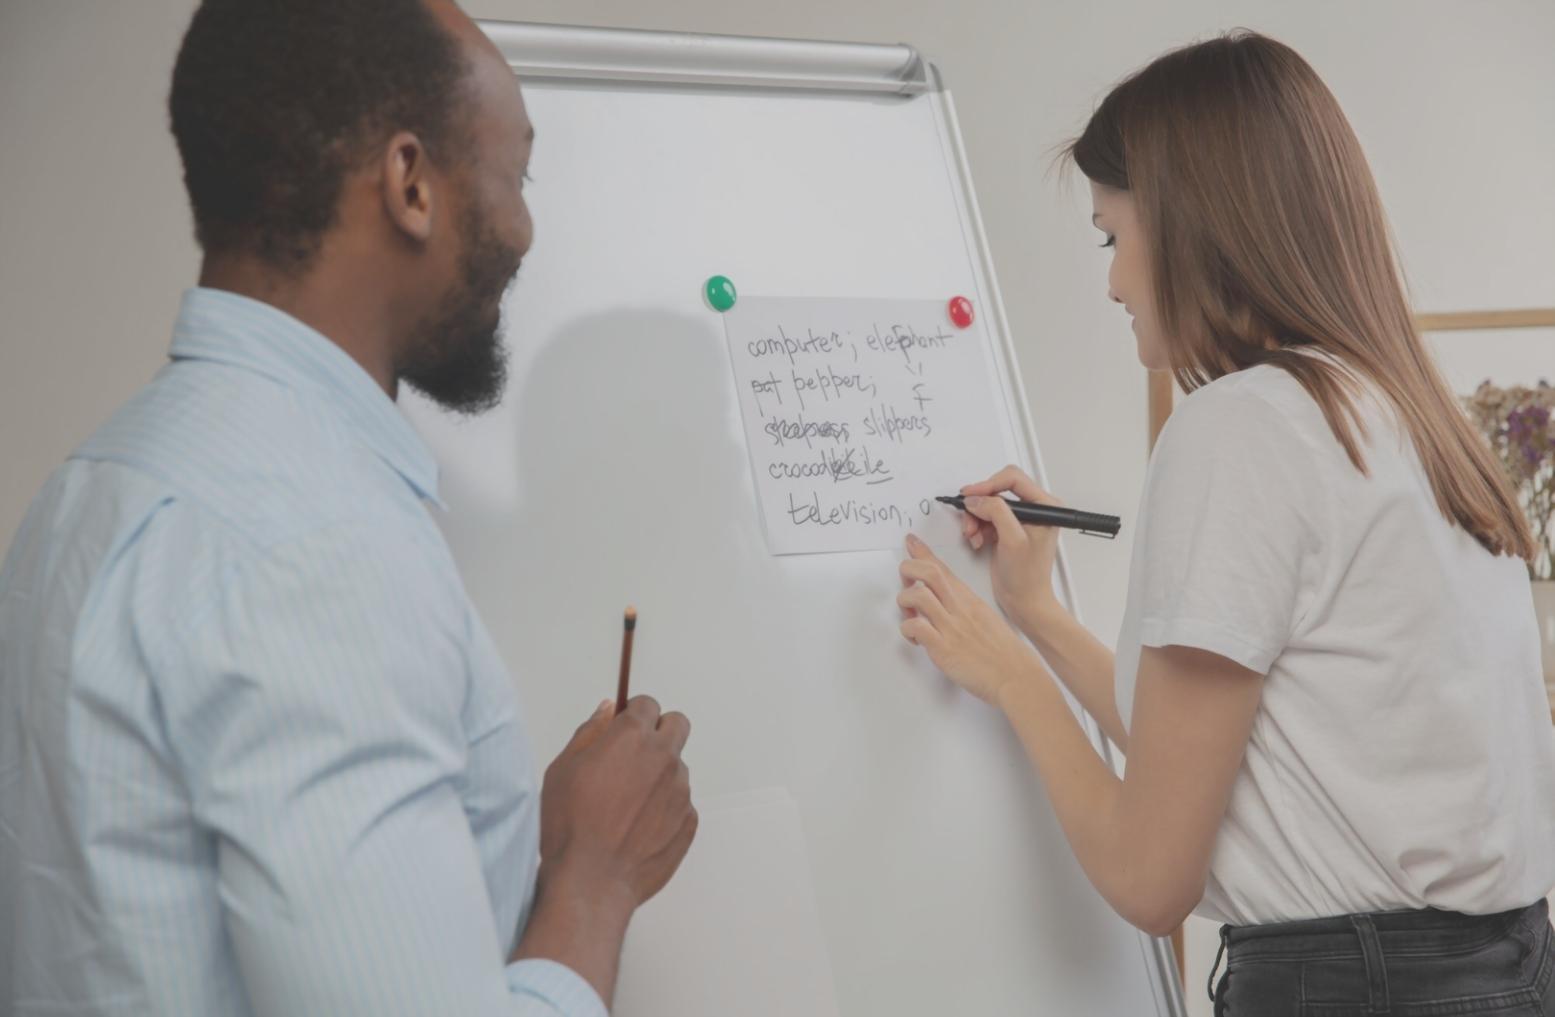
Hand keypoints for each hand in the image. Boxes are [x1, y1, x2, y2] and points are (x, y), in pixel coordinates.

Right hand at [538, 696, 697, 910]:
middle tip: (635, 755)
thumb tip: (608, 709)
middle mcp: (664, 758)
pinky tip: (639, 827)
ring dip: (660, 775)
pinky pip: (682, 802)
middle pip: (677, 724)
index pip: (647, 704)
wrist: (591, 879)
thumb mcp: (564, 767)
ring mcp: (680, 790)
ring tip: (628, 804)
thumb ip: (591, 731)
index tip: (623, 729)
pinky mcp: (688, 820)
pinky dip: (665, 808)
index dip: (633, 715)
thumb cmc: (570, 825)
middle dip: (659, 731)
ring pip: (677, 767)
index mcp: (632, 737)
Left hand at [898, 533, 1041, 702]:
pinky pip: (916, 627)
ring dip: (904, 601)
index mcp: (970, 600)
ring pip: (918, 596)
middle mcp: (959, 609)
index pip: (943, 568)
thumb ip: (965, 608)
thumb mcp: (986, 619)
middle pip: (929, 573)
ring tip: (908, 614)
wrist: (1015, 676)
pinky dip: (907, 629)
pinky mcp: (944, 649)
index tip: (911, 542)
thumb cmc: (1004, 653)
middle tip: (905, 581)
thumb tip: (945, 605)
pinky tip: (914, 638)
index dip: (923, 552)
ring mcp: (951, 627)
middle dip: (908, 569)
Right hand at [956, 465, 1063, 624]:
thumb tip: (976, 499)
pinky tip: (978, 542)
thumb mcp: (1013, 540)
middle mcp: (1034, 509)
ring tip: (973, 536)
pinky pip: (985, 517)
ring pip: (988, 504)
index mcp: (1045, 506)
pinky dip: (977, 528)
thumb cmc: (1028, 576)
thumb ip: (997, 513)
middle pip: (998, 490)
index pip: (1014, 479)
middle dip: (980, 506)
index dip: (988, 484)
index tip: (970, 495)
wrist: (1024, 600)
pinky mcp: (1006, 528)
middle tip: (969, 520)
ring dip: (975, 519)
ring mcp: (1019, 519)